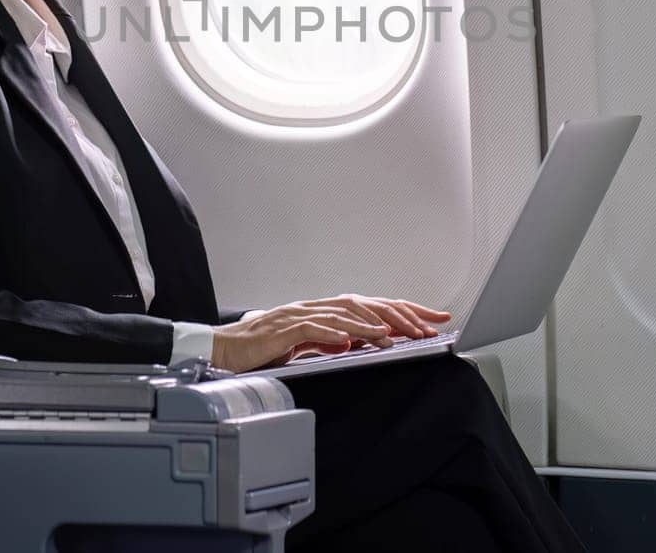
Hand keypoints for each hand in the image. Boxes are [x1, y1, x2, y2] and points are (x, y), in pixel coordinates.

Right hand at [210, 295, 452, 373]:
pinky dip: (334, 332)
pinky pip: (312, 328)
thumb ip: (328, 341)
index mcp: (322, 310)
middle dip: (400, 313)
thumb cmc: (260, 351)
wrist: (222, 351)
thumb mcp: (304, 347)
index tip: (433, 318)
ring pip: (343, 313)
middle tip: (430, 324)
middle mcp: (314, 306)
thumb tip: (356, 342)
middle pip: (365, 303)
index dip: (404, 310)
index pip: (371, 306)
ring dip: (373, 324)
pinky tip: (352, 338)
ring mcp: (298, 315)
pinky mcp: (282, 329)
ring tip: (397, 334)